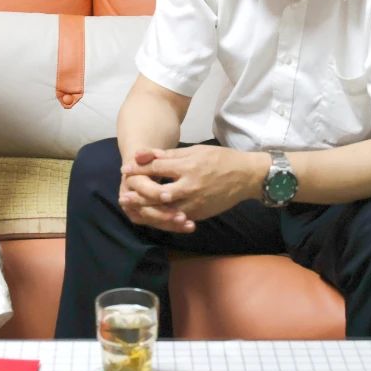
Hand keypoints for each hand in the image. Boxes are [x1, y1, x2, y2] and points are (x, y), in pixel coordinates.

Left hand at [122, 145, 261, 223]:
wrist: (246, 176)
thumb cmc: (220, 159)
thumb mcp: (195, 151)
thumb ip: (168, 155)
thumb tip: (143, 154)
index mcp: (188, 166)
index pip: (156, 168)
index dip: (139, 169)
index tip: (125, 170)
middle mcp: (190, 186)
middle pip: (157, 193)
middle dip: (138, 195)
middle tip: (124, 195)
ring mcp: (195, 202)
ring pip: (165, 210)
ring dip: (147, 210)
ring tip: (133, 208)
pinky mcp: (200, 214)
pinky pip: (178, 219)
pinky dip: (164, 219)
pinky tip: (152, 218)